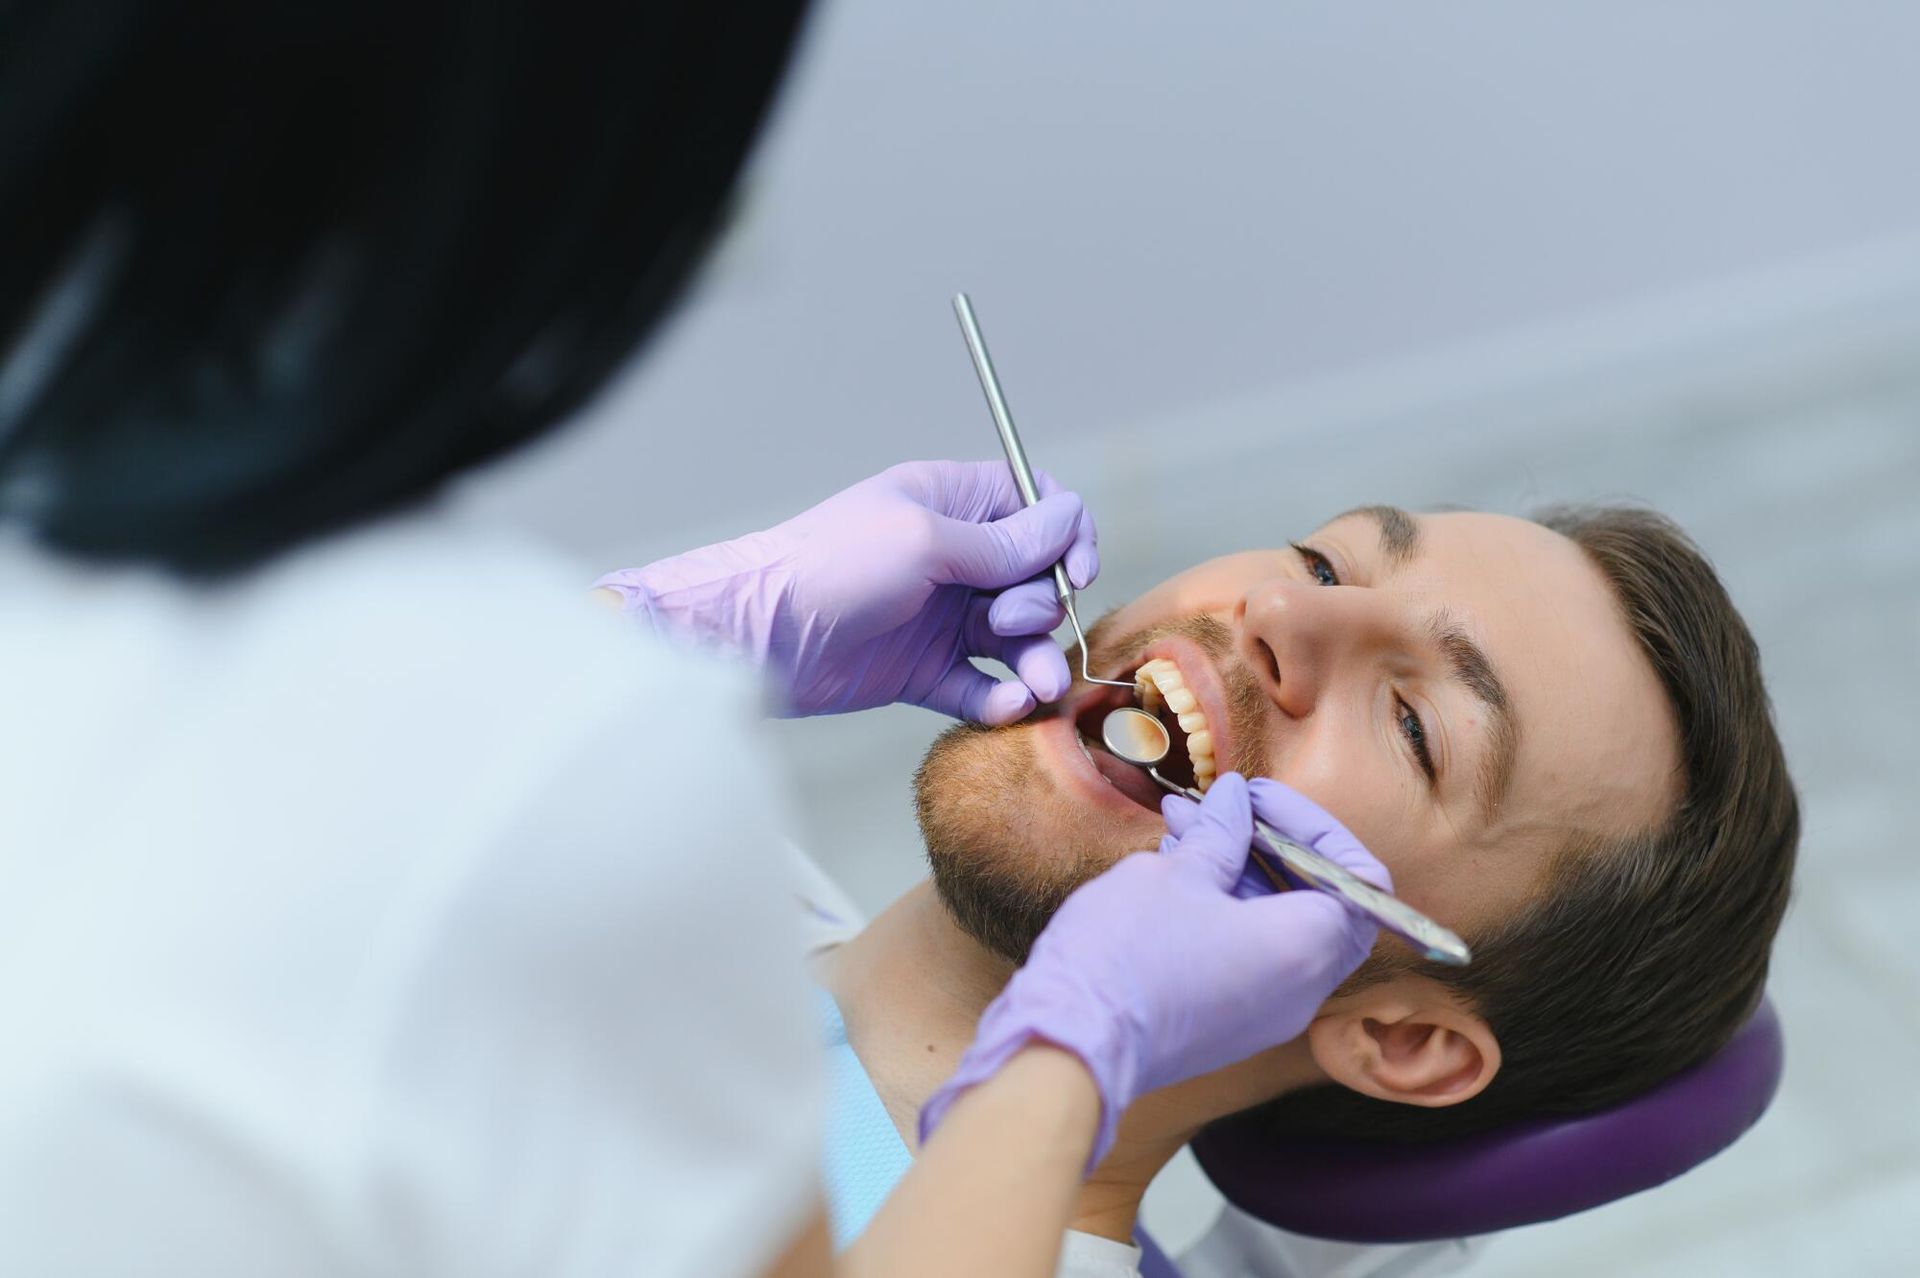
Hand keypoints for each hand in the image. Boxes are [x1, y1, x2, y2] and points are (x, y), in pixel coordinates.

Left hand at [594, 460, 1097, 722]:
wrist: (761, 637)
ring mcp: (941, 616)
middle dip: (1041, 604)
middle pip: (1036, 578)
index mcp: (953, 503)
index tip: (1073, 571)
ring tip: (1036, 687)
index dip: (1065, 535)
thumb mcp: (925, 540)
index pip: (1037, 504)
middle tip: (1008, 621)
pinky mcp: (925, 670)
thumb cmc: (832, 565)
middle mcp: (955, 557)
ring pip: (1016, 639)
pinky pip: (981, 685)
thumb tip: (1071, 521)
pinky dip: (1000, 698)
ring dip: (1034, 661)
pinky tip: (1007, 706)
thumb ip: (1003, 542)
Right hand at [919, 774, 1388, 1166]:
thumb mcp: (1176, 873)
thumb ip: (1220, 834)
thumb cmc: (1129, 953)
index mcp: (1306, 946)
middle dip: (1275, 847)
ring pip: (1278, 929)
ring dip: (1240, 873)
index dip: (1315, 828)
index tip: (1259, 800)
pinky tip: (1171, 872)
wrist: (1072, 1045)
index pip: (1358, 878)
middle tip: (1228, 811)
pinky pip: (1249, 958)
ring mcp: (1265, 1016)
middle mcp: (1302, 990)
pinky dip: (1225, 911)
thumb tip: (1236, 803)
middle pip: (1322, 904)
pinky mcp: (1226, 1027)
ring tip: (1180, 828)